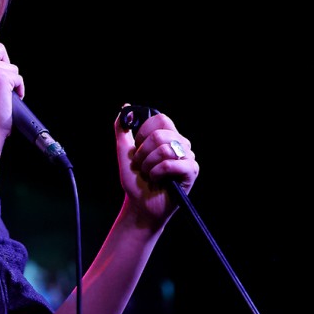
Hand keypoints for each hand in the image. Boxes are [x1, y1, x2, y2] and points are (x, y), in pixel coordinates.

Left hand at [114, 108, 198, 223]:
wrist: (139, 205)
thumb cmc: (135, 181)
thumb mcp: (124, 152)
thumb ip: (122, 130)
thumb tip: (125, 108)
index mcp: (168, 136)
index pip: (161, 119)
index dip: (144, 132)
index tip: (137, 147)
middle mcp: (181, 144)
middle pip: (161, 134)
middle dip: (143, 153)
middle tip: (141, 166)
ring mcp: (188, 157)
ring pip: (164, 149)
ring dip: (148, 165)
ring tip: (148, 174)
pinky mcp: (191, 171)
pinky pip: (170, 164)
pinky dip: (156, 173)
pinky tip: (156, 180)